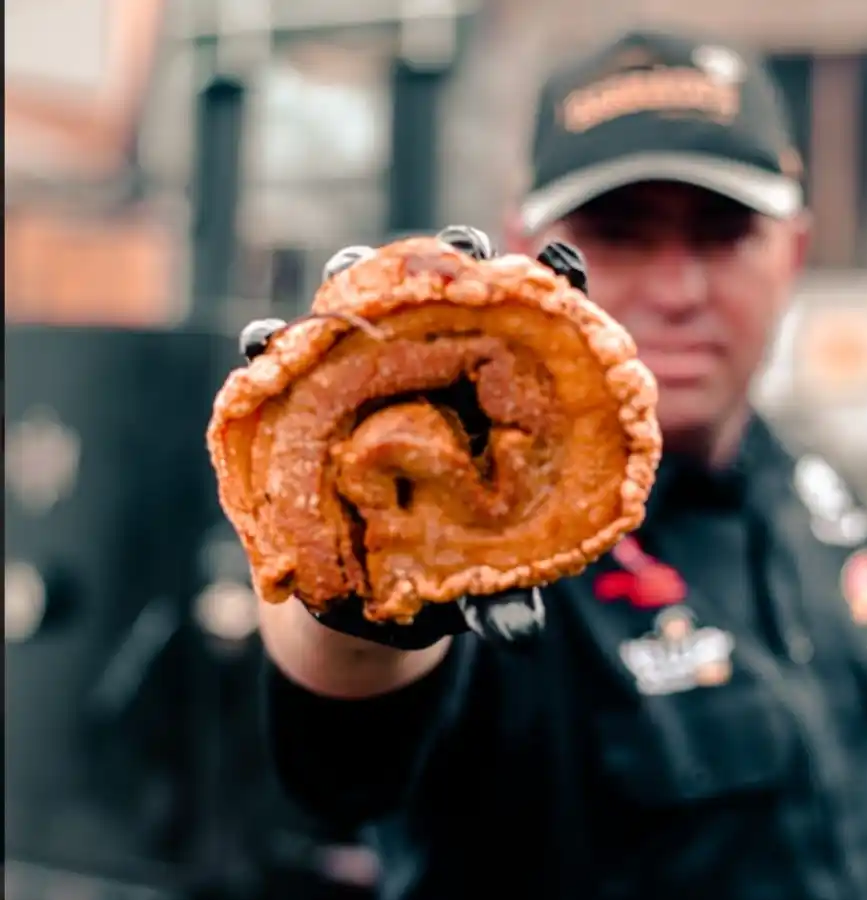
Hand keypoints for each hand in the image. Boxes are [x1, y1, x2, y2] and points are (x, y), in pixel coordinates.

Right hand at [238, 226, 587, 650]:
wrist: (365, 602)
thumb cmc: (441, 580)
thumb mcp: (477, 594)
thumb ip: (502, 604)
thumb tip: (521, 635)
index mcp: (490, 407)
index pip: (524, 333)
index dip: (547, 295)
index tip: (563, 271)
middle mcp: (431, 379)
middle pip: (443, 299)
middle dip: (451, 269)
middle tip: (461, 259)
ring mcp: (364, 383)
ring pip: (359, 312)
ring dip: (354, 285)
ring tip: (351, 275)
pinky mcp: (301, 403)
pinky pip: (278, 362)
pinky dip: (270, 347)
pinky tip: (265, 343)